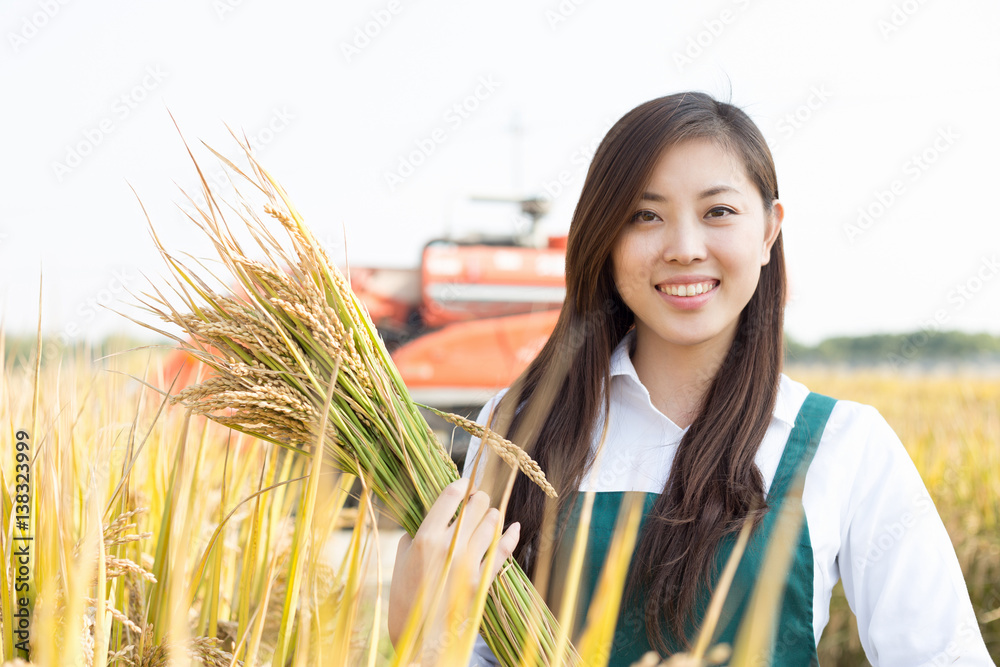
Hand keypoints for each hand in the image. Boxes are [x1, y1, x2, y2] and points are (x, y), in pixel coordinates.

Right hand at [388, 478, 520, 652]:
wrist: (419, 639)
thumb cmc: (405, 601)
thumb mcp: (400, 563)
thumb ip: (413, 536)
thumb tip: (428, 520)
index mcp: (424, 538)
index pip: (449, 498)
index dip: (461, 485)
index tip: (465, 482)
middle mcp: (448, 546)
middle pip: (475, 506)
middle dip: (479, 499)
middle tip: (479, 499)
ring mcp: (468, 564)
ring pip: (491, 524)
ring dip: (493, 515)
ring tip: (491, 514)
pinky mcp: (482, 581)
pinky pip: (503, 551)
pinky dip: (511, 536)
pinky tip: (514, 527)